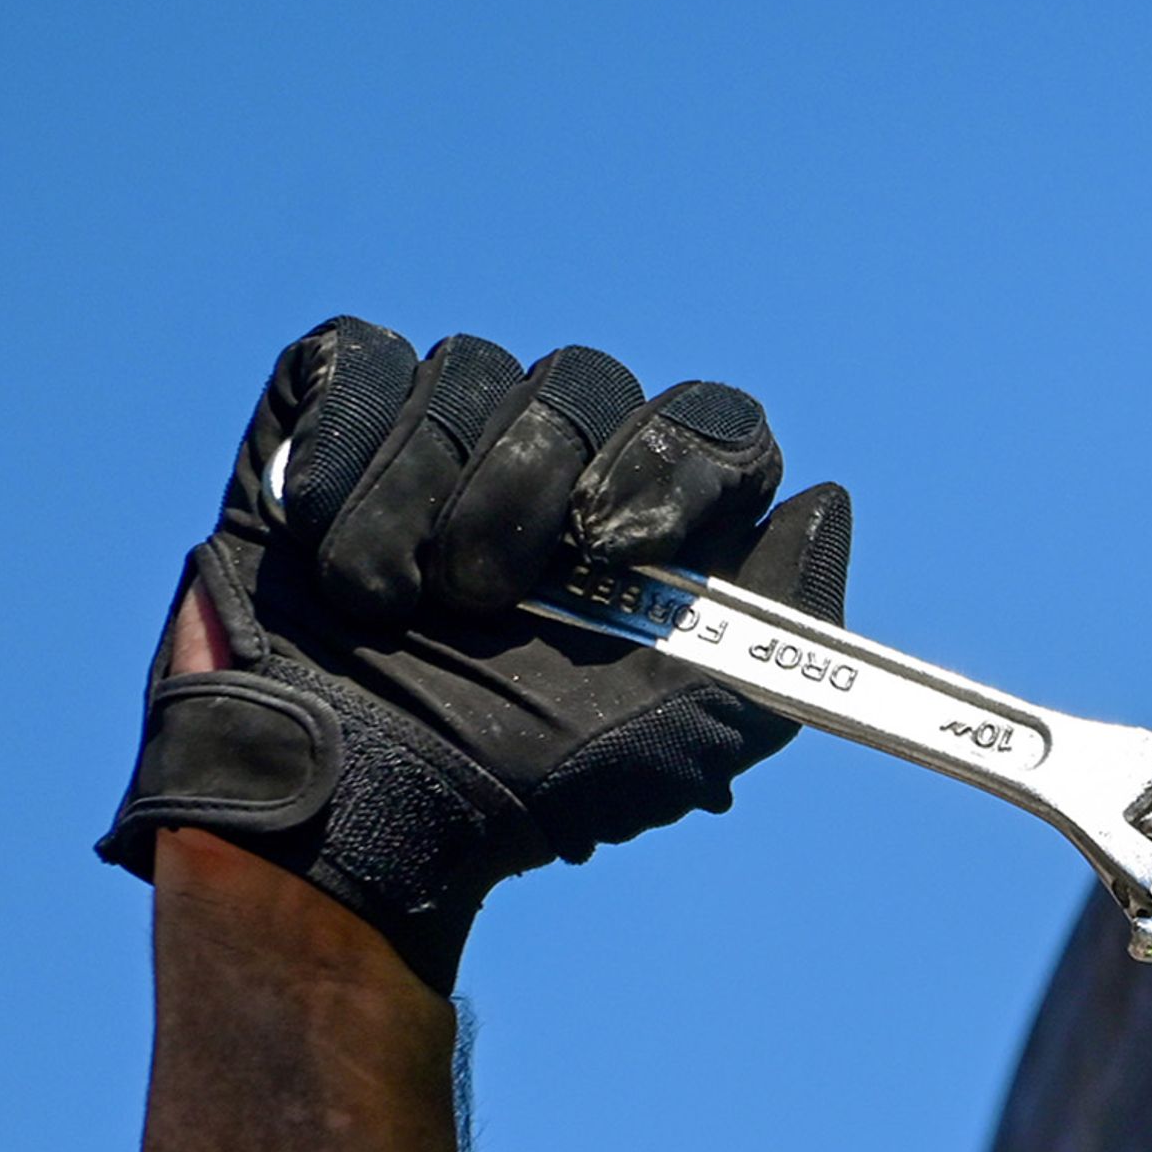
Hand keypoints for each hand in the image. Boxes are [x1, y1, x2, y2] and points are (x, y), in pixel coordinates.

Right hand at [99, 317, 852, 992]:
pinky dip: (344, 454)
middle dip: (526, 497)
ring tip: (393, 604)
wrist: (357, 792)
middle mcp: (564, 458)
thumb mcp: (687, 731)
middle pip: (585, 382)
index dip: (674, 468)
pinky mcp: (338, 410)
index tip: (615, 549)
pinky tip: (326, 542)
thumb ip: (780, 628)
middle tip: (485, 603)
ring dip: (423, 501)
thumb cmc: (523, 777)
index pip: (716, 423)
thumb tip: (826, 501)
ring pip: (467, 368)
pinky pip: (357, 360)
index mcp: (658, 521)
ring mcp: (451, 425)